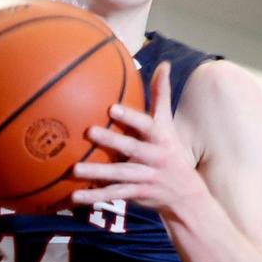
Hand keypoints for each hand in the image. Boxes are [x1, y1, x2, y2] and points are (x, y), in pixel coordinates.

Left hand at [71, 62, 204, 212]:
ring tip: (74, 169)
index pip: (146, 125)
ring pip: (119, 175)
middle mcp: (154, 157)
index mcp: (160, 138)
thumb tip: (164, 64)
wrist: (186, 194)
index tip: (112, 108)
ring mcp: (145, 177)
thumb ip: (162, 95)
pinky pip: (113, 195)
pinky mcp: (136, 194)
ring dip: (97, 173)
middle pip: (131, 148)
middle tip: (89, 131)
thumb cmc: (171, 150)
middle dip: (112, 141)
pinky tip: (75, 196)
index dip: (130, 117)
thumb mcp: (168, 124)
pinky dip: (94, 197)